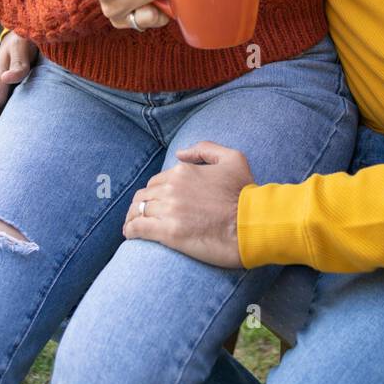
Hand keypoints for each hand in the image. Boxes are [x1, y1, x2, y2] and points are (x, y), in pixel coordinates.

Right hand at [0, 31, 37, 165]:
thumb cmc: (26, 36)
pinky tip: (15, 147)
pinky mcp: (18, 93)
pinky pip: (13, 117)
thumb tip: (8, 79)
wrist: (30, 29)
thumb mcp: (23, 45)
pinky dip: (10, 133)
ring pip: (1, 123)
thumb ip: (19, 62)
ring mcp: (7, 94)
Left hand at [122, 141, 251, 266]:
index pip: (158, 181)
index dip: (155, 192)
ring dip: (132, 217)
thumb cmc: (246, 193)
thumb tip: (179, 153)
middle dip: (140, 204)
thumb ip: (205, 149)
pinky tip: (129, 234)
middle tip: (140, 215)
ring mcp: (169, 210)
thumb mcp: (233, 158)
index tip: (156, 202)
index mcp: (184, 171)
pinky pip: (139, 228)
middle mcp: (172, 188)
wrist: (253, 225)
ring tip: (131, 226)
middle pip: (144, 196)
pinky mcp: (169, 233)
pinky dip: (130, 230)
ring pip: (137, 211)